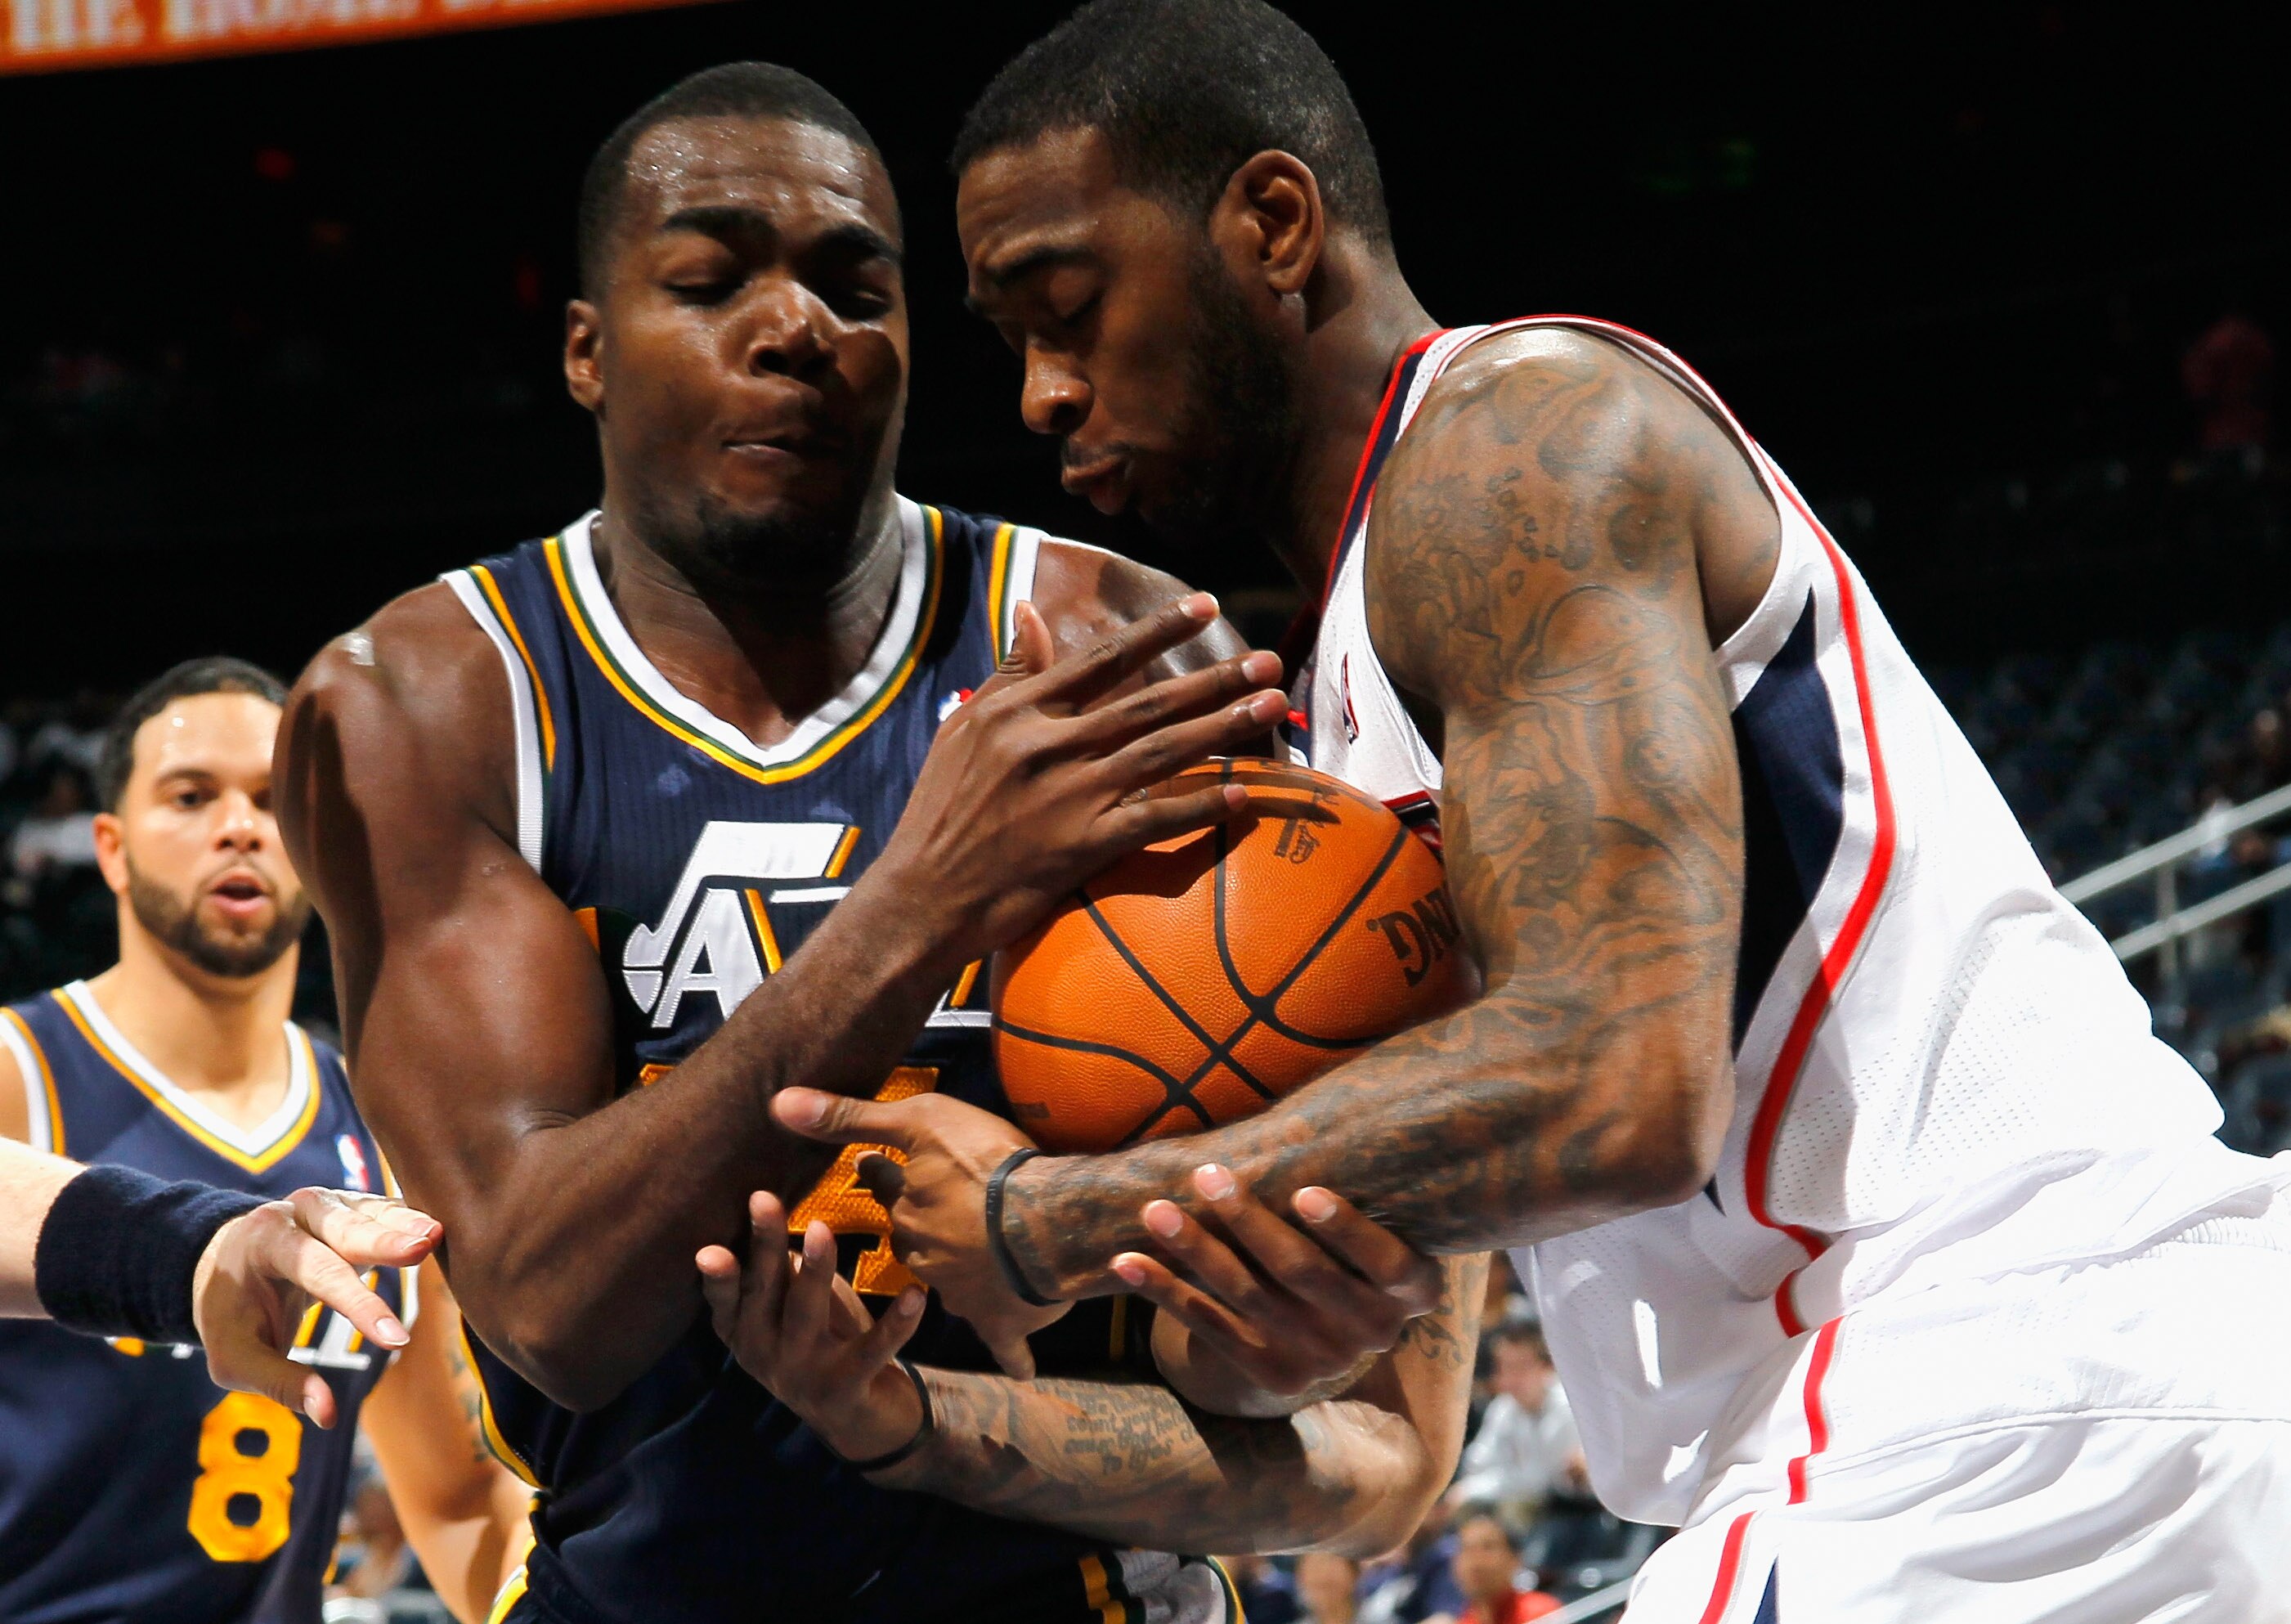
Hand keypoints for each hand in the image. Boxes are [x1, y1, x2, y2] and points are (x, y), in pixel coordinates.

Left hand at [193, 1187, 441, 1426]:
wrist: (227, 1263)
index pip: (318, 1272)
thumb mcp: (235, 1359)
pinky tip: (438, 1232)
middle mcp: (299, 1213)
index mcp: (266, 1243)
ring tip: (437, 1236)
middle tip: (423, 1246)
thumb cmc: (233, 1317)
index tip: (396, 1340)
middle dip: (384, 1239)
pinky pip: (388, 1210)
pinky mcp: (357, 1207)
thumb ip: (280, 1383)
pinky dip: (412, 1221)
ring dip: (406, 1224)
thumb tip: (327, 1417)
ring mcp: (332, 1203)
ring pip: (373, 1212)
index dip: (359, 1306)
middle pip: (347, 1226)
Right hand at [697, 1193, 927, 1463]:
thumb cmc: (818, 1344)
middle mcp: (765, 1355)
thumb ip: (776, 1272)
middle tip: (764, 1199)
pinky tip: (915, 1295)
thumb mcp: (788, 1309)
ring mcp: (803, 1375)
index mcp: (744, 1333)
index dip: (718, 1276)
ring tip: (822, 1229)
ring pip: (807, 1314)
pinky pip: (872, 1350)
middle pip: (764, 1292)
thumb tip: (766, 1206)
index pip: (726, 1300)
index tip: (709, 1249)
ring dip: (815, 1270)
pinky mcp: (846, 1390)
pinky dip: (895, 1323)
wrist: (858, 1422)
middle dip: (765, 1246)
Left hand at [772, 1086, 1067, 1377]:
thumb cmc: (984, 1164)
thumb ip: (851, 1117)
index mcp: (906, 1205)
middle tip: (933, 1212)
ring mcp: (959, 1289)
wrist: (1044, 1225)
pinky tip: (1020, 1369)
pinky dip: (1013, 1352)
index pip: (886, 1184)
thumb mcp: (918, 1121)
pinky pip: (1004, 1341)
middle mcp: (922, 1252)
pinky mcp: (998, 1318)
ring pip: (950, 1282)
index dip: (884, 1172)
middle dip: (918, 1226)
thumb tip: (779, 1103)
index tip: (875, 1163)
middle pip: (912, 1236)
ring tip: (974, 1264)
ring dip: (958, 1275)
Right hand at [869, 593, 1285, 977]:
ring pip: (1162, 751)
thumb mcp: (963, 732)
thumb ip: (1009, 675)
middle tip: (1268, 661)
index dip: (1159, 631)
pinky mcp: (1082, 846)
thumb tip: (1029, 610)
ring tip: (1273, 707)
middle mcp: (1047, 745)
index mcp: (1018, 712)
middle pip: (1147, 702)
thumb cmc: (941, 813)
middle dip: (1214, 678)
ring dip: (1224, 728)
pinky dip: (1200, 806)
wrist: (921, 898)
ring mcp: (1068, 795)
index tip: (1207, 605)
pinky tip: (1243, 795)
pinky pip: (1155, 820)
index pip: (1102, 659)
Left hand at [1114, 1164, 1441, 1410]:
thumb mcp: (1372, 1224)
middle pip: (1303, 1272)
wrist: (1322, 1330)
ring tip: (1154, 1209)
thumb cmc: (1343, 1240)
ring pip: (1247, 1296)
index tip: (1304, 1191)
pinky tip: (1127, 1261)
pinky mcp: (1273, 1376)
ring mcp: (1323, 1361)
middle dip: (1248, 1220)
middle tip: (1205, 1176)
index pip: (1387, 1262)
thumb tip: (1332, 1107)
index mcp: (1414, 1290)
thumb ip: (1364, 1187)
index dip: (1346, 1229)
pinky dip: (1165, 1291)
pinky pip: (1210, 1328)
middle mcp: (1375, 1332)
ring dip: (1196, 1249)